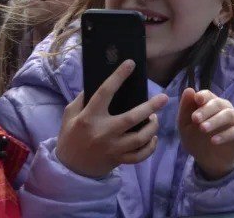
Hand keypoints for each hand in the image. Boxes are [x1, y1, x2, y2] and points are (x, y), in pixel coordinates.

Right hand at [54, 60, 168, 178]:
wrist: (69, 169)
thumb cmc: (71, 137)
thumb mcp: (69, 115)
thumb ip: (82, 99)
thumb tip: (98, 82)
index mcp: (89, 117)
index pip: (104, 93)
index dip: (117, 77)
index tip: (130, 64)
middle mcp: (103, 132)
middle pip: (131, 118)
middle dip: (150, 107)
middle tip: (164, 97)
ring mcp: (112, 148)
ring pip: (139, 138)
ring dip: (152, 127)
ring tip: (155, 118)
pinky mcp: (118, 159)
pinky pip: (139, 156)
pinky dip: (150, 147)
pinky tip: (153, 138)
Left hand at [178, 88, 233, 180]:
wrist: (209, 161)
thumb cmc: (197, 140)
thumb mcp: (185, 127)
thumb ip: (186, 109)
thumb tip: (189, 89)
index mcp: (210, 104)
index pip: (208, 95)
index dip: (203, 96)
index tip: (196, 100)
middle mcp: (224, 108)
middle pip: (218, 103)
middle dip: (206, 109)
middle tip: (195, 119)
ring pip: (229, 114)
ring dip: (215, 120)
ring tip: (203, 129)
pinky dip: (225, 134)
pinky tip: (214, 141)